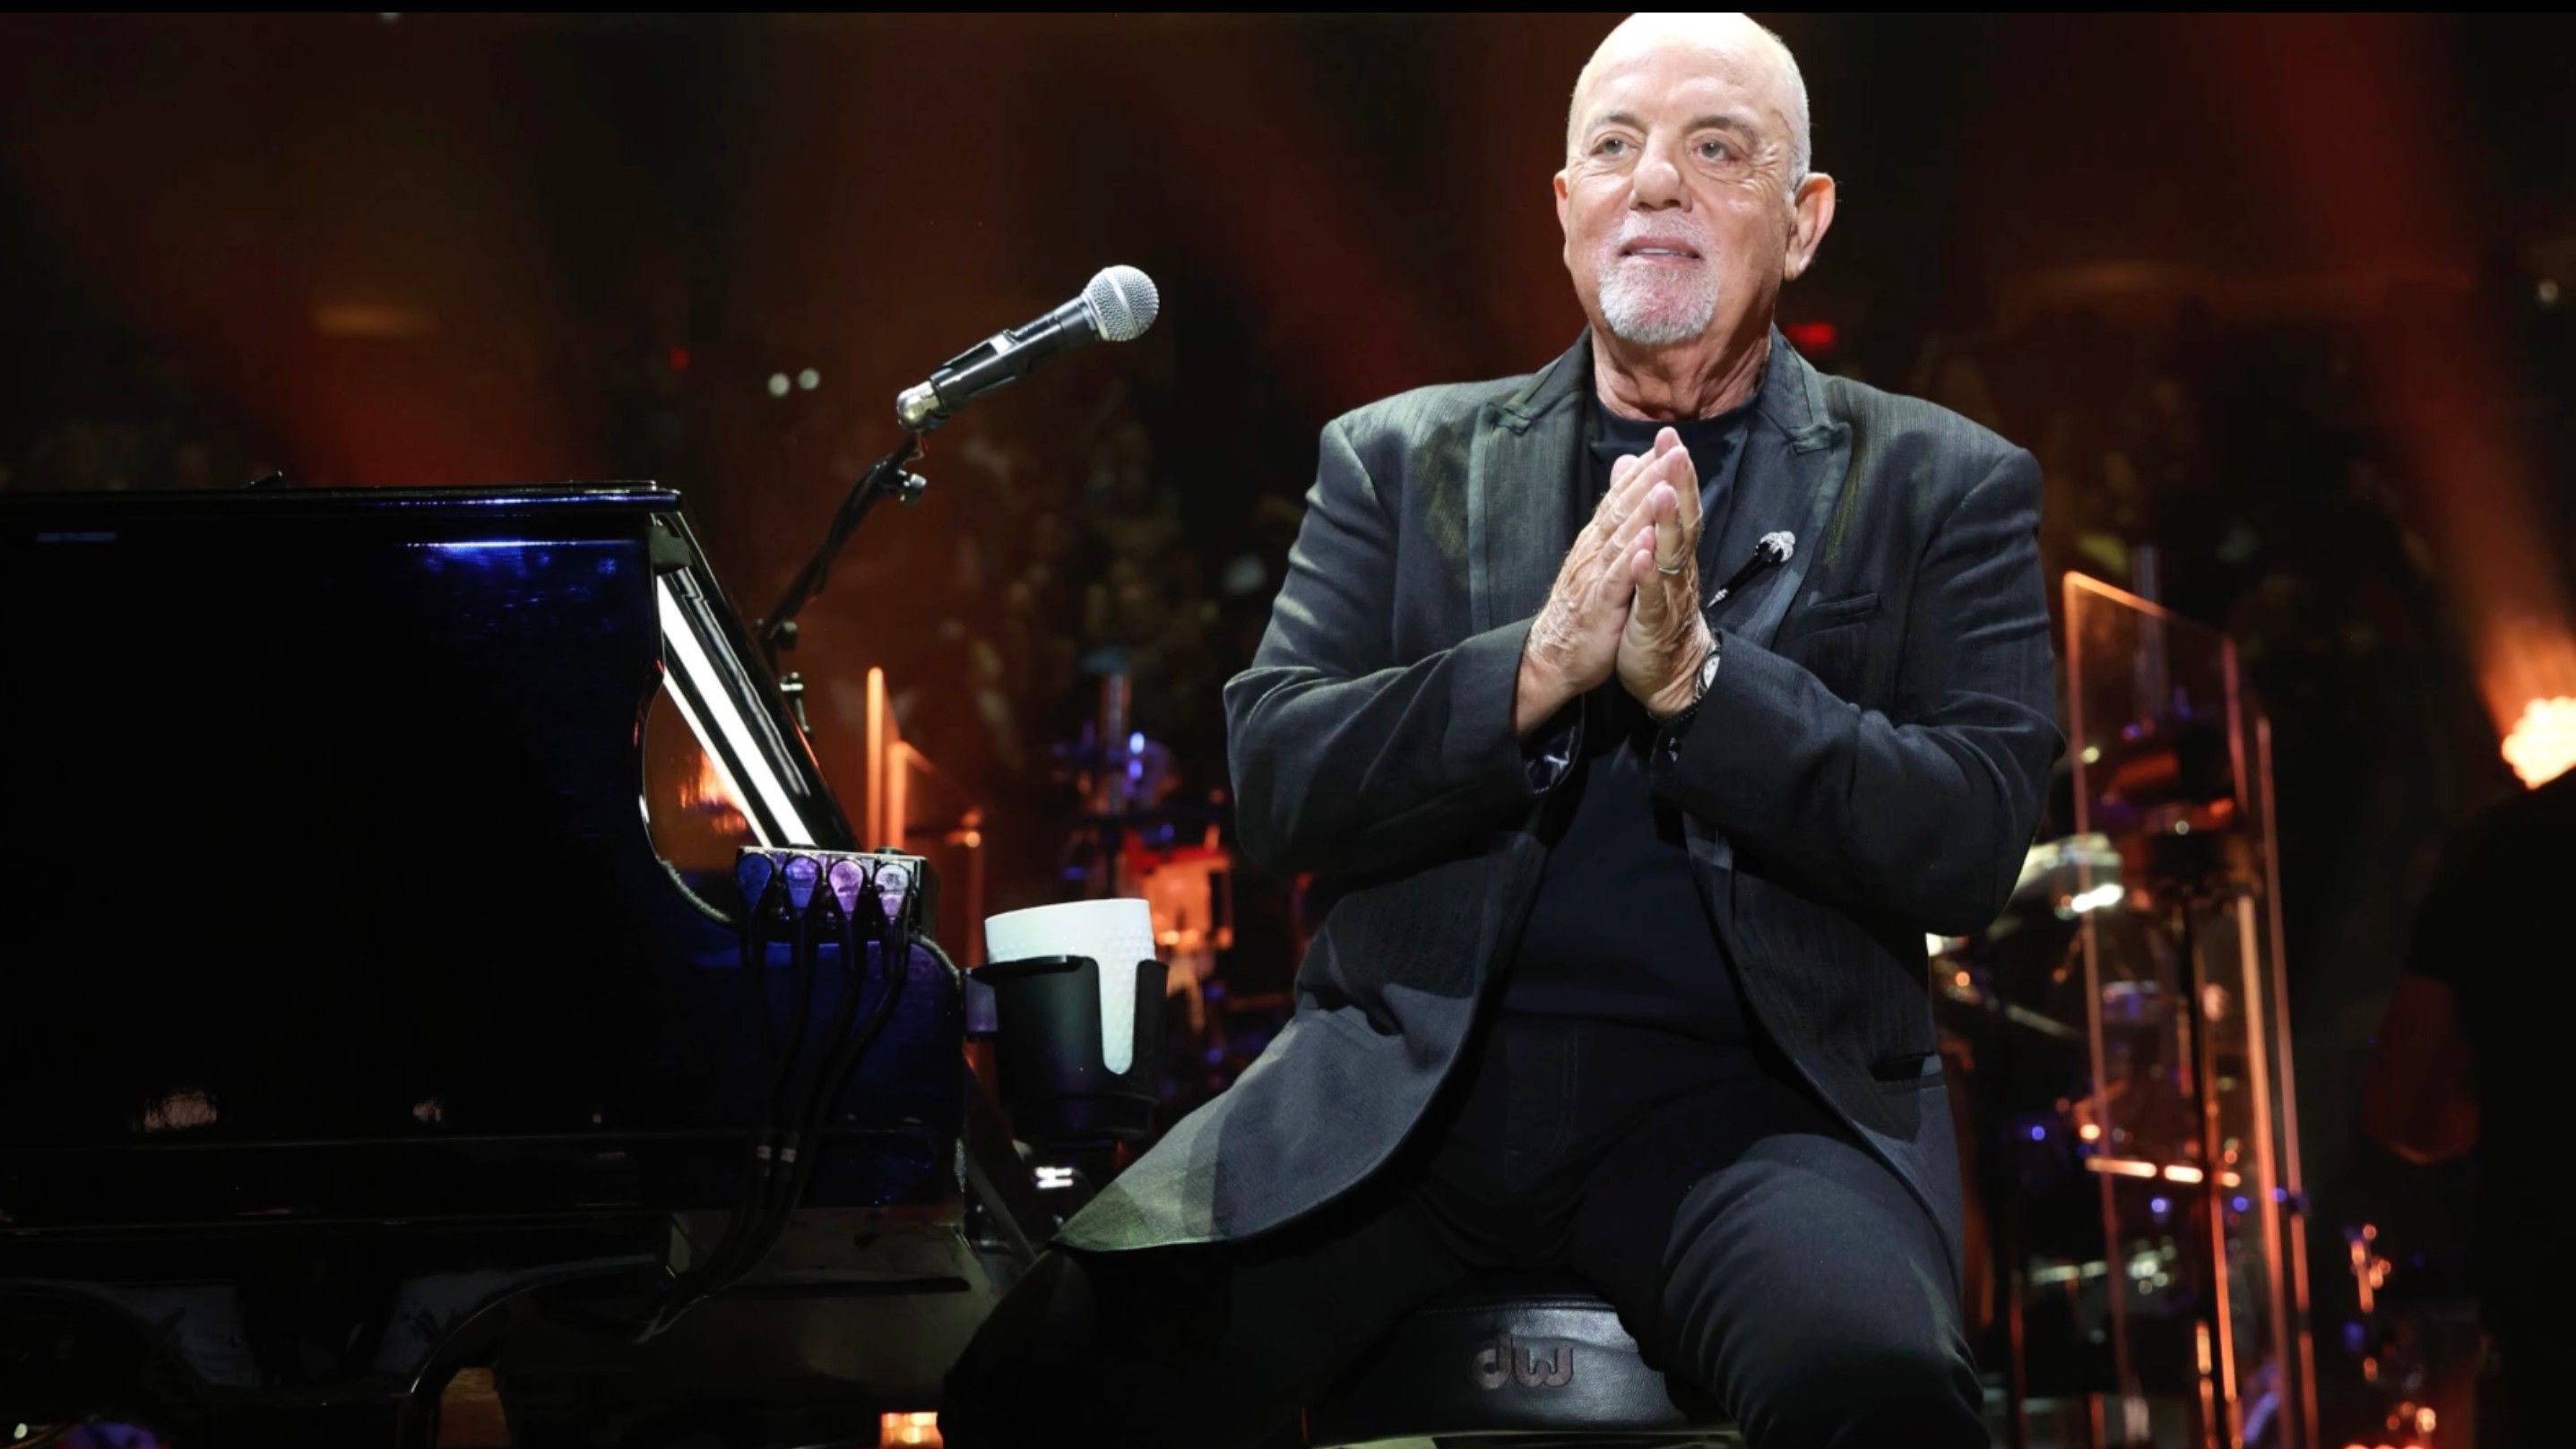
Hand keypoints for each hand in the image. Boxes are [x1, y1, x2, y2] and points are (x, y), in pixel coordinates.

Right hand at [1514, 446, 1663, 734]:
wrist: (1553, 656)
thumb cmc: (1579, 609)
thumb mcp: (1595, 562)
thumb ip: (1608, 525)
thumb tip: (1619, 493)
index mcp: (1596, 540)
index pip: (1622, 496)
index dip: (1645, 468)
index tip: (1668, 441)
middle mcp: (1594, 550)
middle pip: (1624, 507)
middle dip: (1650, 476)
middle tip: (1673, 447)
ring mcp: (1595, 575)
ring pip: (1622, 536)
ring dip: (1644, 509)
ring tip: (1665, 483)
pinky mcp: (1599, 604)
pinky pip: (1617, 578)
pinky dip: (1632, 557)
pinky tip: (1647, 539)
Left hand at [1615, 428, 1715, 720]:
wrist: (1668, 671)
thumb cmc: (1658, 612)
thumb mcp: (1652, 560)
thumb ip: (1648, 517)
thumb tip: (1635, 471)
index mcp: (1674, 552)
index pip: (1677, 504)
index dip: (1672, 472)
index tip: (1667, 436)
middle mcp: (1677, 568)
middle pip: (1682, 521)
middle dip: (1679, 486)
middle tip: (1676, 451)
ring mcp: (1668, 594)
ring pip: (1671, 555)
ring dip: (1668, 524)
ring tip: (1664, 494)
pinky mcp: (1655, 622)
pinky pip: (1652, 597)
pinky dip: (1647, 576)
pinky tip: (1642, 556)